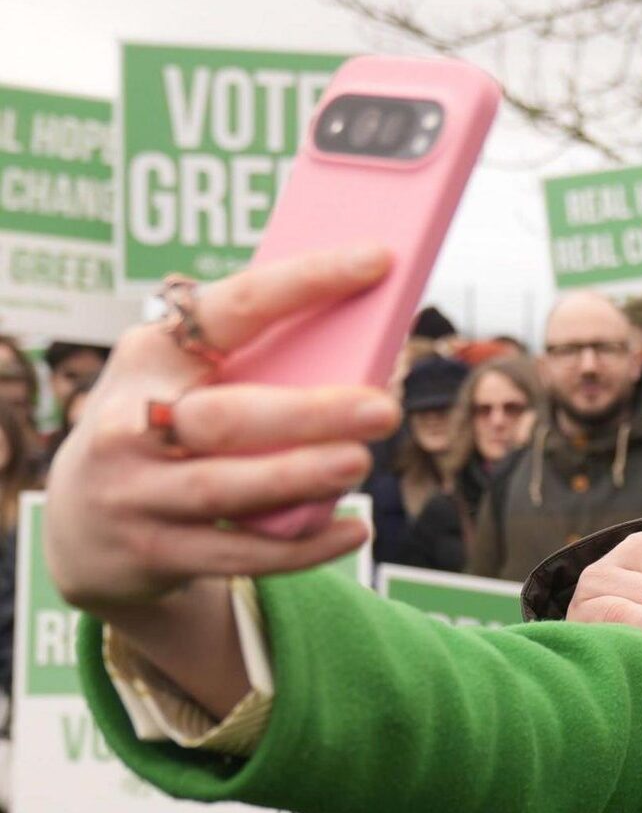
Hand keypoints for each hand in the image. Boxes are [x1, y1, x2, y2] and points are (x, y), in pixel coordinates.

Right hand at [44, 246, 402, 618]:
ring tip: (360, 463)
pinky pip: (237, 553)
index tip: (378, 259)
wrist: (86, 526)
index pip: (234, 307)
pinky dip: (302, 548)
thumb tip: (373, 351)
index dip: (306, 281)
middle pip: (226, 416)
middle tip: (383, 409)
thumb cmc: (170, 428)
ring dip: (298, 477)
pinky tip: (356, 531)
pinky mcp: (152, 550)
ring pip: (225, 487)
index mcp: (153, 354)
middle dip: (308, 413)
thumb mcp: (185, 381)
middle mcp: (130, 420)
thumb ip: (257, 366)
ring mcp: (135, 491)